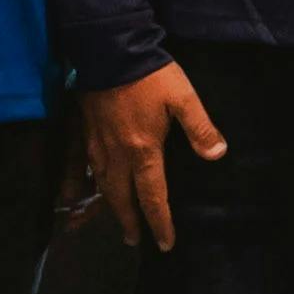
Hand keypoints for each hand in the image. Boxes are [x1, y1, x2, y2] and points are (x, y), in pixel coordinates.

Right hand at [85, 63, 228, 251]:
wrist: (109, 50)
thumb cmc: (150, 75)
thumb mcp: (184, 98)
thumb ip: (200, 128)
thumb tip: (217, 155)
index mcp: (143, 150)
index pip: (153, 196)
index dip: (160, 222)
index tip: (165, 244)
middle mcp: (116, 154)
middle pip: (122, 197)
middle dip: (130, 222)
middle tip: (135, 241)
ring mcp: (96, 144)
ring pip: (100, 184)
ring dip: (109, 205)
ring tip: (117, 219)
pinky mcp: (83, 132)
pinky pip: (77, 166)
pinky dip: (77, 183)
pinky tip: (75, 193)